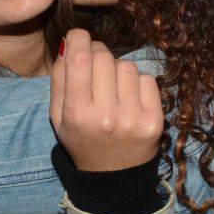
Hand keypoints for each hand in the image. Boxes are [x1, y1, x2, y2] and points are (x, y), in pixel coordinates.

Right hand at [49, 29, 163, 172]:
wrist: (114, 177)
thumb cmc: (81, 139)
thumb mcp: (58, 116)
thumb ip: (59, 78)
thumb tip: (69, 42)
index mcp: (77, 114)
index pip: (79, 59)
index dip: (79, 38)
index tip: (78, 37)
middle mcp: (106, 116)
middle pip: (104, 57)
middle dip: (97, 53)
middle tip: (94, 64)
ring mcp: (133, 119)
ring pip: (127, 66)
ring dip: (118, 70)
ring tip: (113, 89)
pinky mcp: (155, 121)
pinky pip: (147, 79)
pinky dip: (137, 83)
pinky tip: (129, 99)